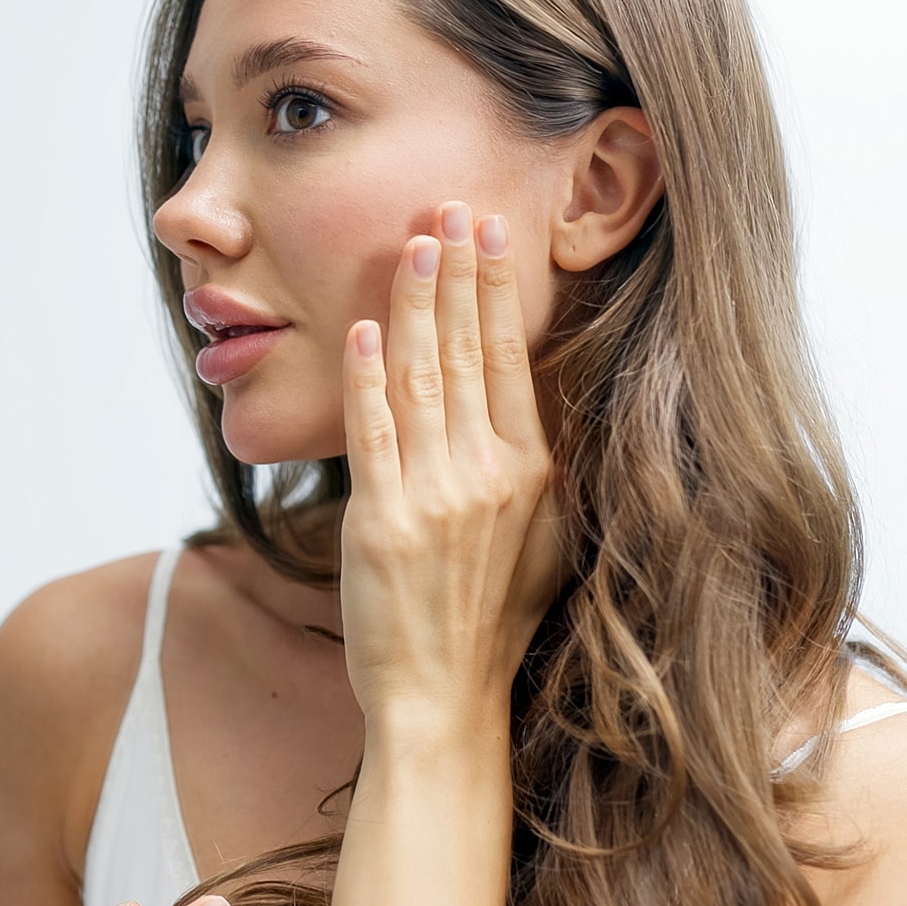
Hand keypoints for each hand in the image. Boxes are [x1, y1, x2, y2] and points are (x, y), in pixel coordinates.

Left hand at [336, 202, 563, 724]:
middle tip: (450, 206)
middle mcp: (491, 477)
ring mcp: (437, 497)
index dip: (499, 292)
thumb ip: (535, 468)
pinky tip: (365, 328)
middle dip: (460, 273)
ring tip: (413, 242)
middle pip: (473, 353)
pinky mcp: (382, 522)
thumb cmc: (489, 621)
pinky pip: (374, 432)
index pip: (514, 361)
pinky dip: (368, 376)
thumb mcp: (541, 539)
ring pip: (424, 377)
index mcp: (533, 475)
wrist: (443, 699)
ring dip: (418, 303)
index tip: (491, 233)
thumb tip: (534, 404)